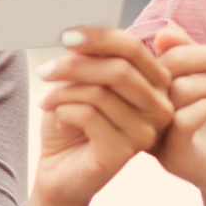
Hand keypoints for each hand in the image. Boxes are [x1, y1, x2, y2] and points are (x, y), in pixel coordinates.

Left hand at [33, 27, 174, 205]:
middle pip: (120, 70)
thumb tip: (81, 35)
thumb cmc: (72, 122)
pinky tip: (59, 119)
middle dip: (76, 65)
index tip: (67, 36)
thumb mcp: (82, 82)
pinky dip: (64, 111)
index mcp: (154, 83)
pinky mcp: (123, 153)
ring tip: (49, 100)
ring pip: (101, 93)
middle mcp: (159, 107)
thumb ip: (91, 59)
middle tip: (46, 71)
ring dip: (64, 92)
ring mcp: (146, 132)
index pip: (134, 49)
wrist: (58, 170)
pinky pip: (89, 116)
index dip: (100, 37)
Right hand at [146, 24, 205, 199]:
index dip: (199, 45)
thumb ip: (190, 56)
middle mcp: (144, 114)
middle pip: (167, 66)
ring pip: (176, 90)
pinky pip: (181, 121)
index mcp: (149, 92)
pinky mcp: (172, 158)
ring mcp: (155, 137)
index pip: (162, 54)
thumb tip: (165, 30)